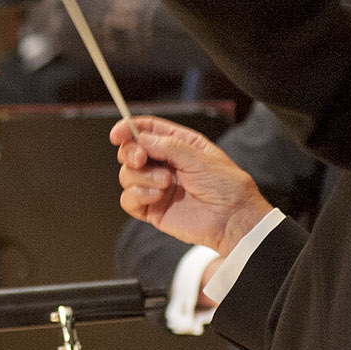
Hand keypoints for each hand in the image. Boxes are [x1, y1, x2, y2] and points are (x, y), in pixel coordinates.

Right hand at [111, 116, 273, 254]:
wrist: (233, 220)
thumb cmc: (227, 188)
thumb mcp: (200, 158)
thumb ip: (168, 146)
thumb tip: (141, 139)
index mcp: (179, 145)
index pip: (148, 130)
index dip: (129, 129)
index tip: (117, 134)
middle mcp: (166, 164)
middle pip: (131, 151)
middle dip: (131, 153)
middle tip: (141, 158)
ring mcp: (157, 187)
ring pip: (128, 175)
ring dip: (142, 177)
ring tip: (165, 183)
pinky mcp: (153, 209)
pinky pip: (129, 199)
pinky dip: (137, 196)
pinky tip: (156, 197)